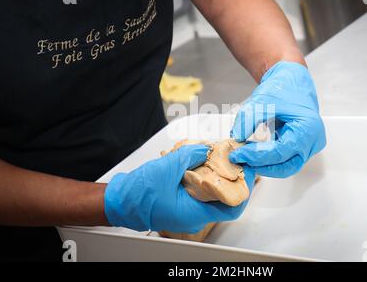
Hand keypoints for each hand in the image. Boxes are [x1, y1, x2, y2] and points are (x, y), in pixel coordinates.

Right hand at [104, 145, 255, 232]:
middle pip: (224, 200)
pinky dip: (205, 180)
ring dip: (218, 178)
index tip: (247, 170)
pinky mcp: (183, 207)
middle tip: (234, 160)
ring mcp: (189, 213)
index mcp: (194, 213)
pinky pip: (201, 195)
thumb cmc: (138, 193)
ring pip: (213, 197)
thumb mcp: (168, 167)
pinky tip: (201, 165)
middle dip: (231, 178)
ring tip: (219, 159)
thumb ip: (191, 155)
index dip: (244, 188)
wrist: (120, 201)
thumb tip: (207, 149)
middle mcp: (194, 217)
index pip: (232, 206)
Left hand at [230, 61, 325, 177]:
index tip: (237, 154)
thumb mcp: (262, 100)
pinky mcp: (299, 147)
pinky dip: (268, 159)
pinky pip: (284, 160)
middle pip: (286, 166)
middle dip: (261, 166)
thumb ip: (249, 120)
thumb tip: (236, 138)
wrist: (291, 79)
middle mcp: (312, 141)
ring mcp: (308, 146)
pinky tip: (252, 153)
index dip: (256, 156)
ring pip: (285, 166)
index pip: (280, 152)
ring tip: (245, 158)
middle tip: (240, 160)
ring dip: (264, 165)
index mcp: (308, 129)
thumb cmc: (283, 87)